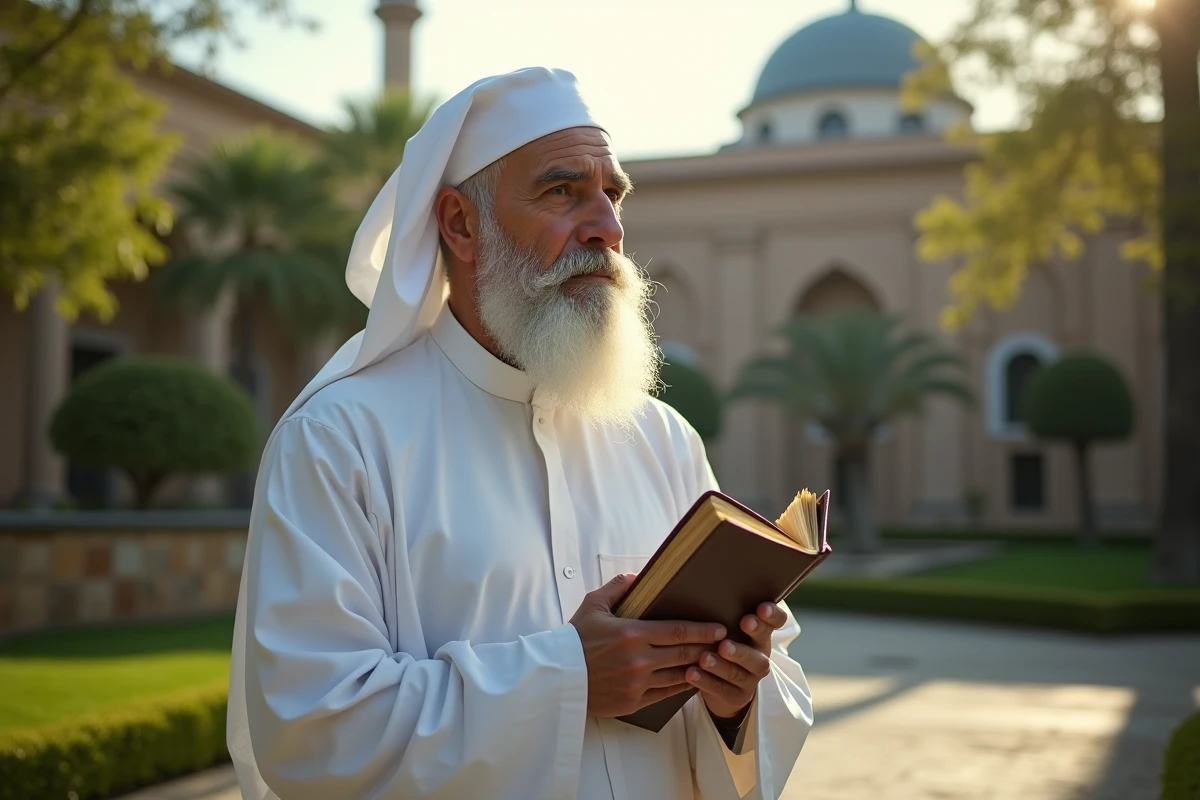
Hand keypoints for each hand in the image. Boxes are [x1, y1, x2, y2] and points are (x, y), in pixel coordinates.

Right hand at [569, 573, 726, 717]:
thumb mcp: (593, 605)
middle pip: (684, 653)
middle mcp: (639, 660)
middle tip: (725, 643)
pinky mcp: (633, 702)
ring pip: (679, 675)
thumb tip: (638, 576)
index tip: (720, 628)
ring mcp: (638, 683)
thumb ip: (618, 588)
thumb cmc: (575, 639)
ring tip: (714, 661)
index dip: (703, 630)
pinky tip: (691, 680)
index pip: (678, 630)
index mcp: (632, 634)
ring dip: (699, 668)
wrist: (556, 677)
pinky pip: (666, 694)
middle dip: (708, 648)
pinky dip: (682, 686)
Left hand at [688, 602, 787, 720]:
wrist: (724, 685)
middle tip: (725, 643)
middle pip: (758, 654)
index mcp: (760, 635)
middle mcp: (760, 657)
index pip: (776, 622)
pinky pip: (721, 690)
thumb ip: (724, 613)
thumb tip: (704, 584)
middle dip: (742, 648)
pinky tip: (691, 673)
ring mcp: (749, 680)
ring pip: (738, 674)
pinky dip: (705, 681)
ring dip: (720, 666)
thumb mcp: (728, 628)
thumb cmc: (722, 643)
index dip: (771, 616)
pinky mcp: (735, 697)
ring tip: (704, 658)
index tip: (760, 609)